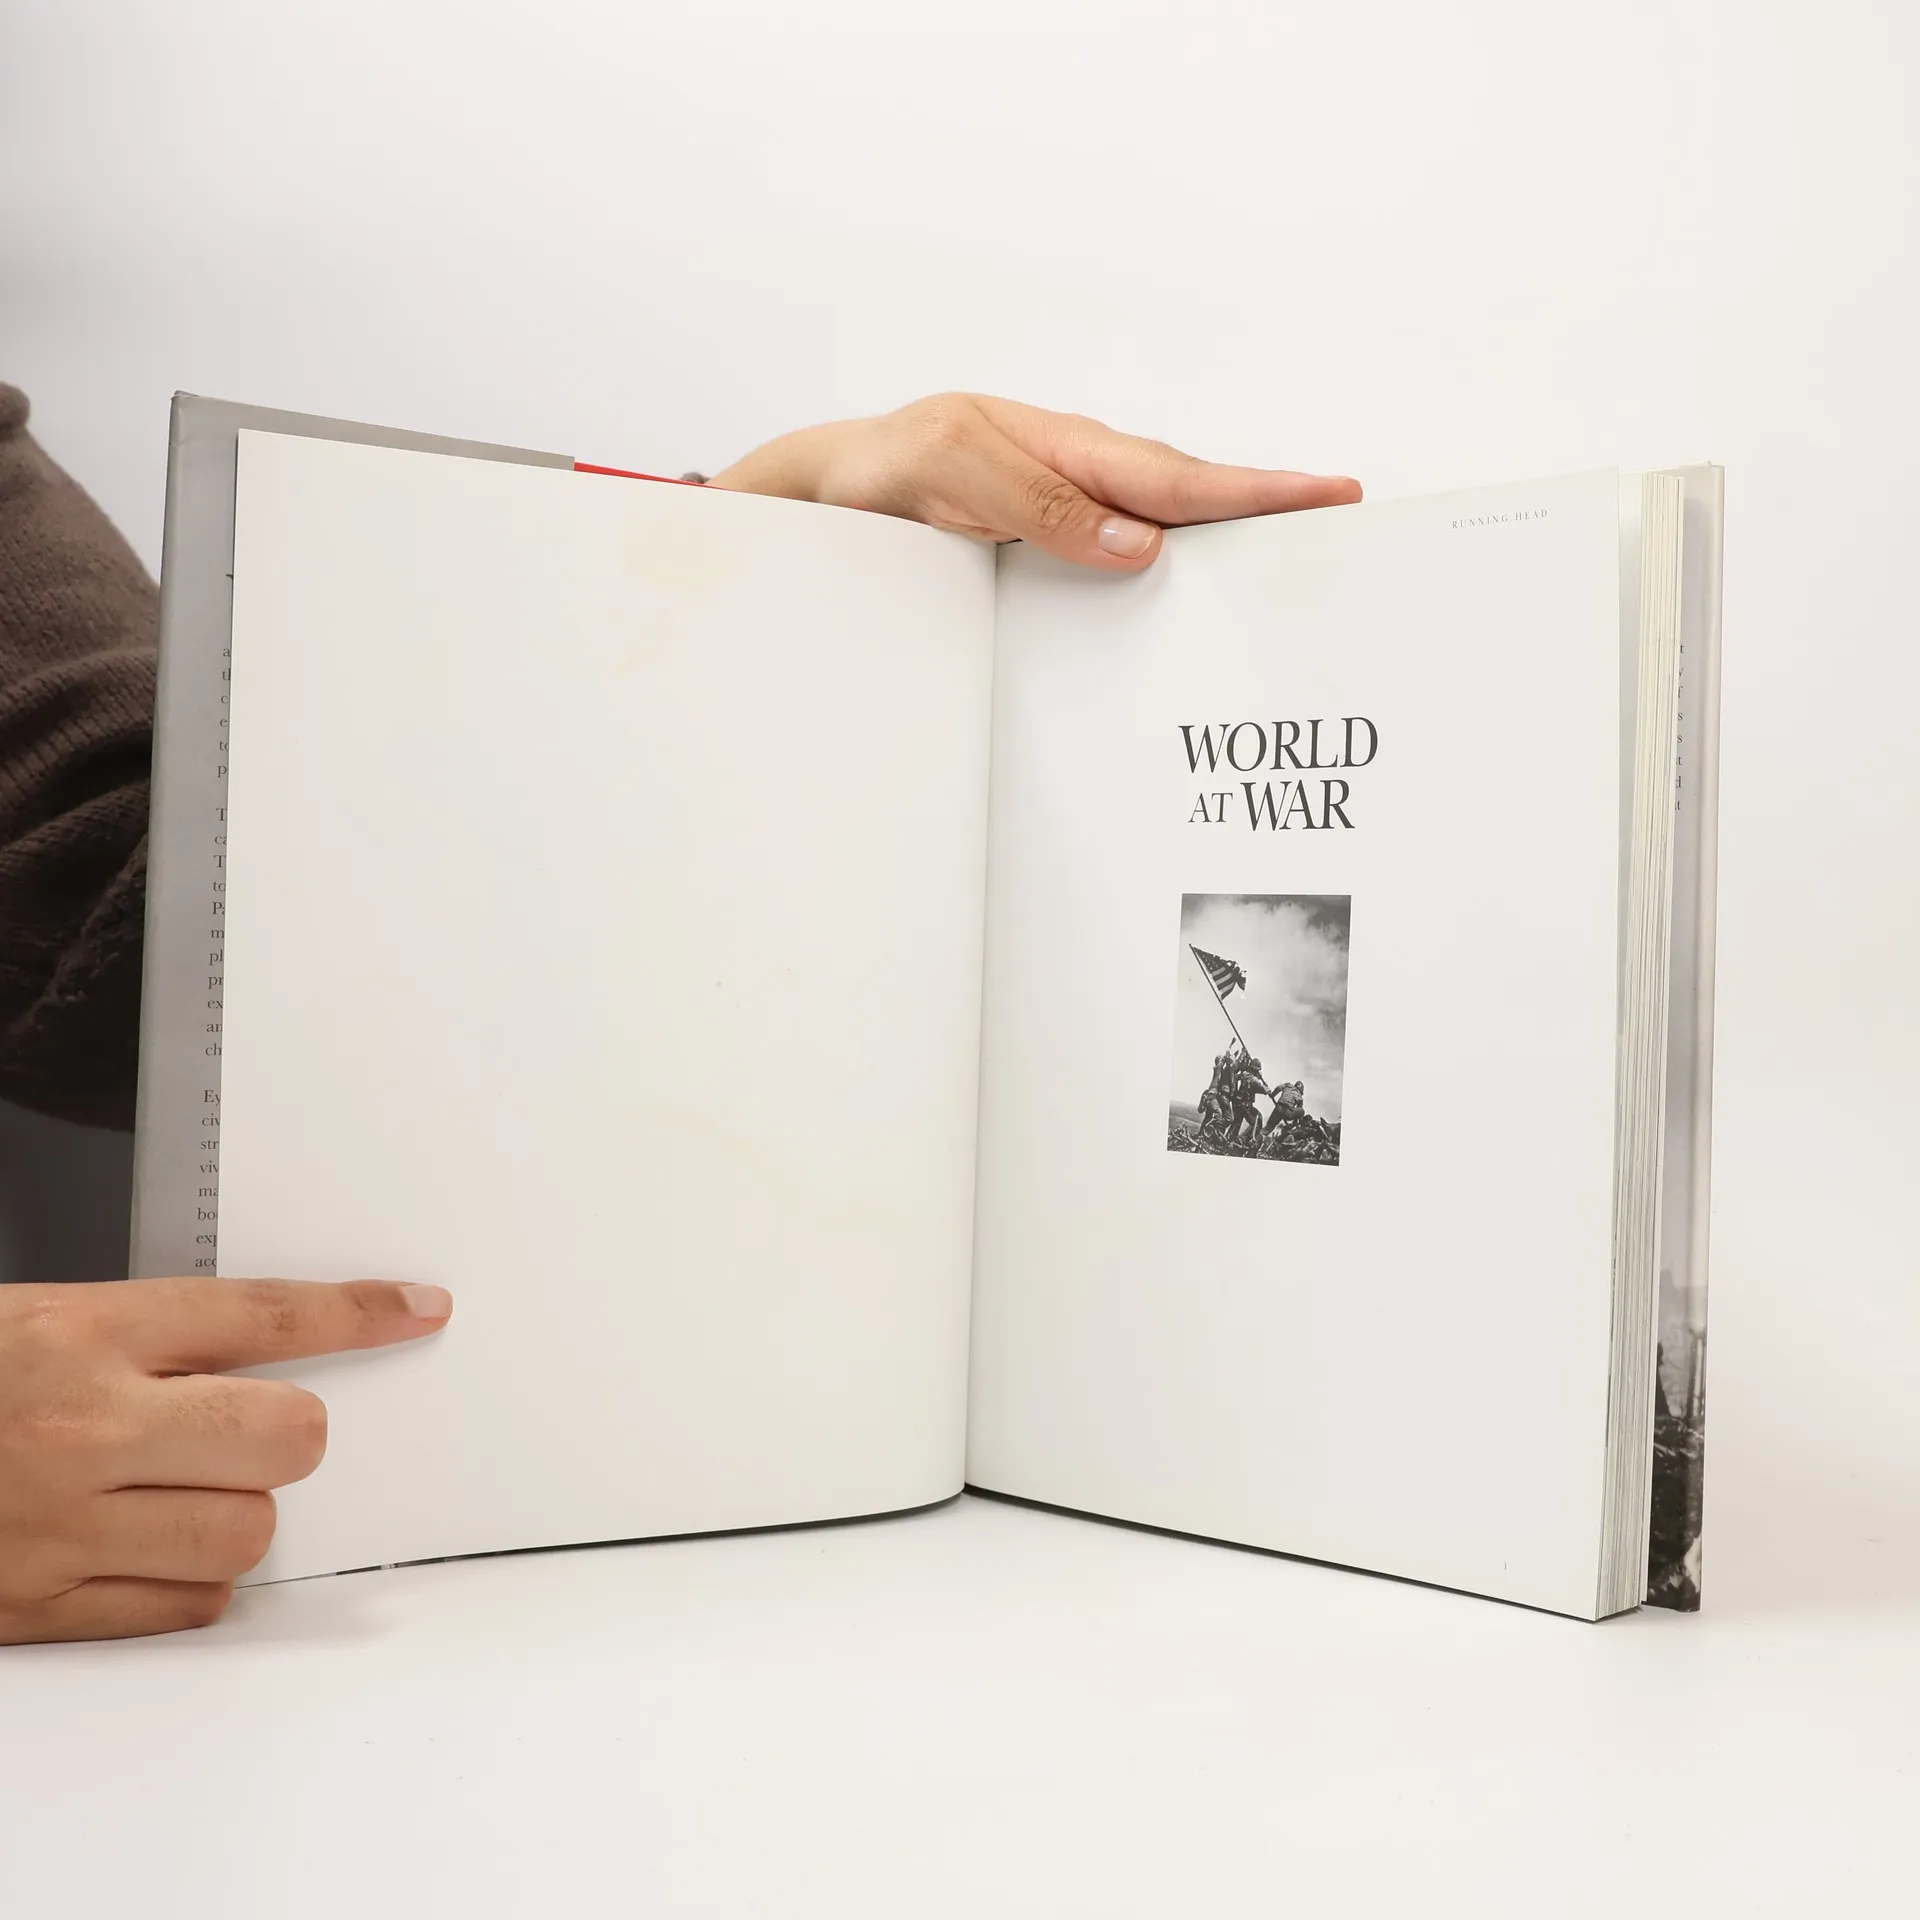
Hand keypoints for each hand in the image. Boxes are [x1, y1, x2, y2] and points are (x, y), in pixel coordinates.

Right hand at [0, 1278, 451, 1643]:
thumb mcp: (35, 1320)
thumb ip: (143, 1335)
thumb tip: (261, 1347)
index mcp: (79, 1334)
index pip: (261, 1315)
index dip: (357, 1312)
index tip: (415, 1309)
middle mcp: (82, 1427)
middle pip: (284, 1437)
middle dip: (292, 1433)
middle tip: (256, 1429)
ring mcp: (61, 1525)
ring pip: (245, 1533)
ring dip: (242, 1514)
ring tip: (189, 1492)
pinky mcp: (38, 1606)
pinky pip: (182, 1609)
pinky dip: (191, 1586)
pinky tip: (155, 1553)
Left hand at [710, 392, 1360, 568]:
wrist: (826, 491)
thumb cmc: (880, 466)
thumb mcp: (947, 470)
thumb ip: (1037, 503)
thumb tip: (1137, 543)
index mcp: (1064, 447)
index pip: (1175, 476)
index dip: (1255, 490)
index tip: (1328, 494)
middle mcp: (1076, 479)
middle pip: (1186, 501)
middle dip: (1267, 511)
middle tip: (1344, 526)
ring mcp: (1063, 516)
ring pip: (1160, 533)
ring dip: (1224, 551)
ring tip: (1290, 570)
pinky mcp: (1043, 551)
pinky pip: (1117, 563)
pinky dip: (1166, 578)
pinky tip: (1188, 606)